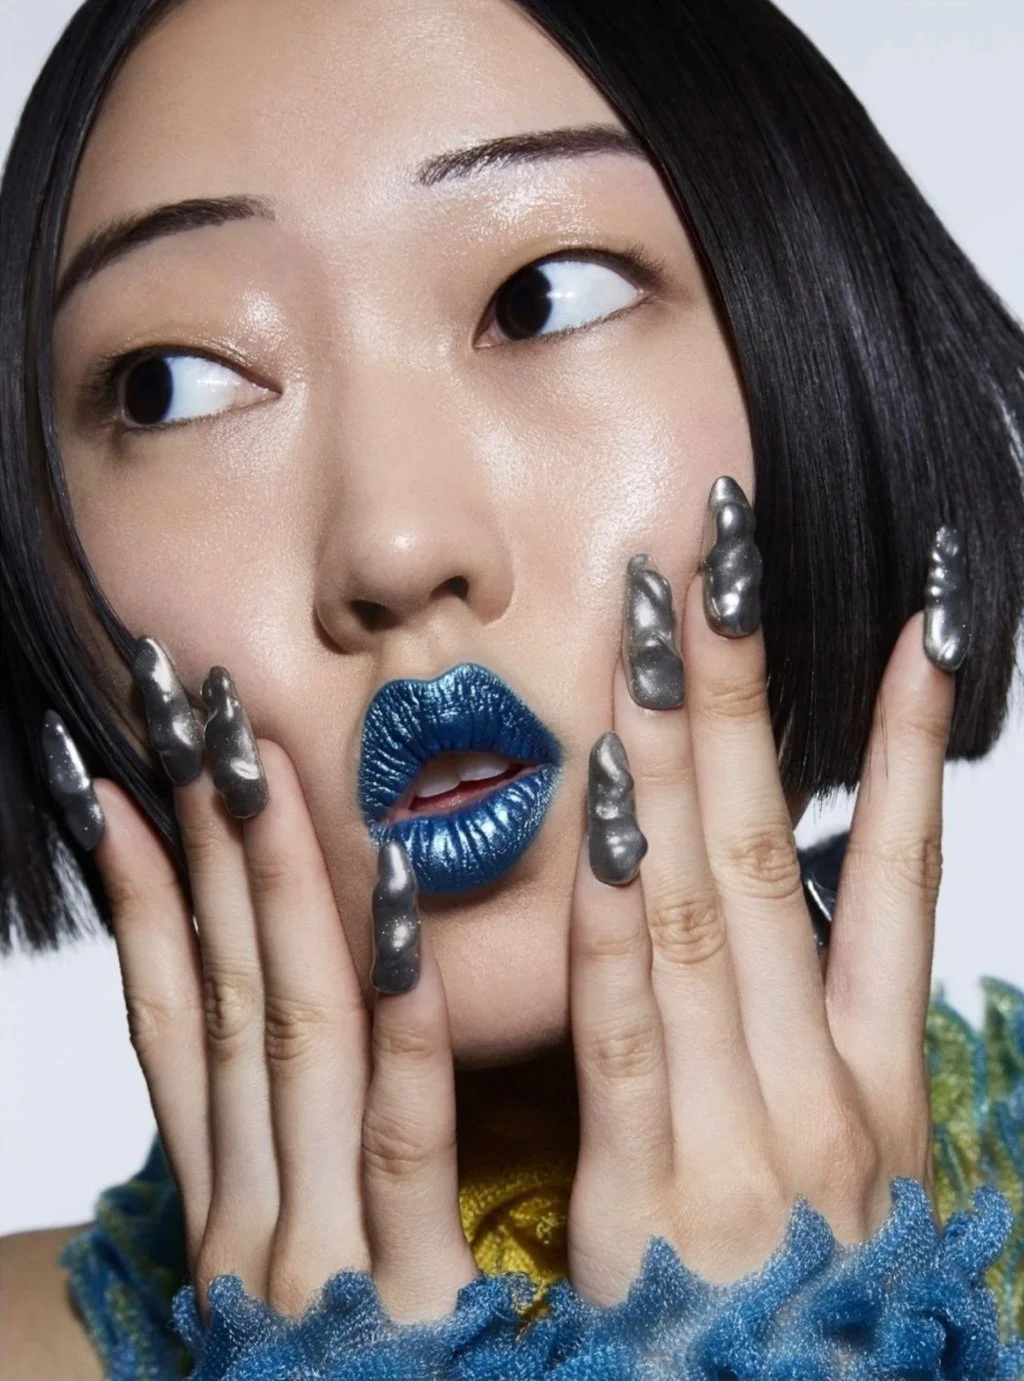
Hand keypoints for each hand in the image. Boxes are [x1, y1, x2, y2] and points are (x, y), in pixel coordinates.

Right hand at [91, 648, 477, 1322]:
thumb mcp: (317, 1268)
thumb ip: (322, 1158)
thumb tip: (336, 1027)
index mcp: (239, 1209)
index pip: (181, 1024)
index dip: (149, 901)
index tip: (134, 788)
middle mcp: (250, 1223)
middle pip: (226, 1000)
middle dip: (207, 853)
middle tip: (190, 717)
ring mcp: (309, 1269)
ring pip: (289, 1042)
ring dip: (276, 896)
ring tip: (258, 767)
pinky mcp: (397, 1319)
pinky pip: (397, 1150)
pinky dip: (391, 1032)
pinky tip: (398, 923)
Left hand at [566, 484, 961, 1305]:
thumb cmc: (800, 1316)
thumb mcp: (829, 1175)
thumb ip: (799, 1052)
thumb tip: (776, 917)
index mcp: (870, 1086)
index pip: (899, 878)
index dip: (906, 747)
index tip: (920, 629)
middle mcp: (822, 1094)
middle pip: (776, 852)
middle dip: (748, 699)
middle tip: (724, 562)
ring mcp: (747, 1146)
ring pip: (705, 909)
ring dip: (678, 759)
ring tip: (659, 630)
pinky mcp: (656, 1212)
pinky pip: (631, 1034)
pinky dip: (615, 919)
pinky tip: (601, 811)